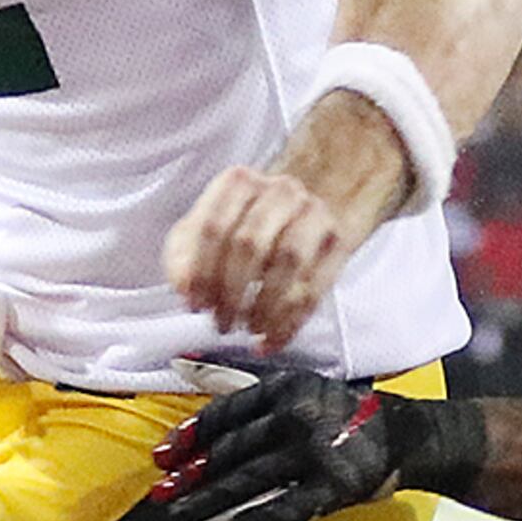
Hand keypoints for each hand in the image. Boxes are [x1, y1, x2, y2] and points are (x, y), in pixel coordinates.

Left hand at [154, 370, 408, 520]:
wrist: (403, 434)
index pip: (226, 412)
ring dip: (209, 498)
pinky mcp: (333, 485)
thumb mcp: (296, 386)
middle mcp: (297, 415)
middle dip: (192, 473)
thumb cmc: (339, 412)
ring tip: (179, 514)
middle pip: (231, 448)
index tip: (162, 455)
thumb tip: (184, 364)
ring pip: (249, 478)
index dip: (190, 436)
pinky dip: (256, 520)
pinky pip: (285, 506)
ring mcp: (315, 451)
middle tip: (161, 492)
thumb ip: (244, 382)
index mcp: (285, 387)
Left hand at [164, 162, 359, 348]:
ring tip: (249, 328)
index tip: (197, 306)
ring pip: (288, 263)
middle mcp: (279, 190)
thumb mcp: (206, 229)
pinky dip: (292, 321)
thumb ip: (184, 256)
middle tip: (222, 322)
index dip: (202, 273)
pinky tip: (274, 338)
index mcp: (238, 182)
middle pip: (250, 244)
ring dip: (265, 307)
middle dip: (232, 293)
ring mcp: (313, 212)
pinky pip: (315, 287)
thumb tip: (184, 287)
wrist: (306, 204)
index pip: (214, 227)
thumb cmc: (249, 221)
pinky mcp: (337, 240)